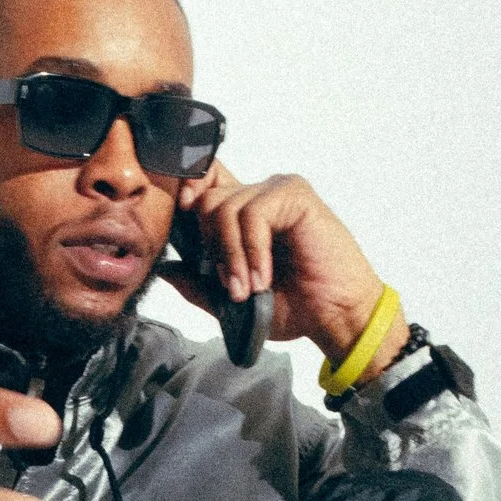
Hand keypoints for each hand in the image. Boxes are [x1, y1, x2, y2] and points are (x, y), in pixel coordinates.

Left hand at [160, 166, 405, 372]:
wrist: (336, 317)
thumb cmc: (296, 307)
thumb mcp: (233, 301)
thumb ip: (198, 284)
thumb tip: (164, 268)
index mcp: (243, 214)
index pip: (204, 183)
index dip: (186, 197)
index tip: (186, 235)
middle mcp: (259, 195)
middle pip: (205, 199)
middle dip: (208, 247)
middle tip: (229, 286)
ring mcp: (277, 191)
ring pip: (224, 207)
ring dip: (230, 256)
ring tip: (248, 289)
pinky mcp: (295, 195)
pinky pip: (252, 215)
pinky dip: (252, 252)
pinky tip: (263, 278)